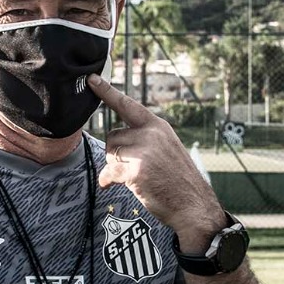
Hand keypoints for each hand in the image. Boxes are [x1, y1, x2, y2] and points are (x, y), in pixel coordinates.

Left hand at [89, 75, 225, 251]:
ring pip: (110, 154)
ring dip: (114, 167)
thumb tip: (113, 145)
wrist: (192, 204)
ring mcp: (144, 151)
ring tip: (134, 176)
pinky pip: (110, 172)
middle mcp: (151, 134)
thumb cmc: (176, 180)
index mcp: (158, 126)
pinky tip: (112, 184)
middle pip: (112, 136)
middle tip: (132, 167)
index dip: (107, 92)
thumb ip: (144, 139)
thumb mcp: (166, 149)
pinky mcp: (137, 170)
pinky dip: (108, 180)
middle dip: (115, 153)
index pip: (127, 105)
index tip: (91, 79)